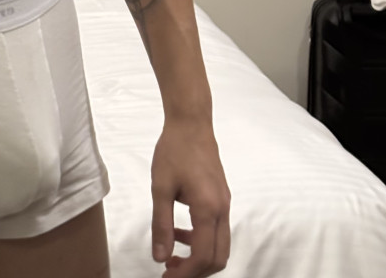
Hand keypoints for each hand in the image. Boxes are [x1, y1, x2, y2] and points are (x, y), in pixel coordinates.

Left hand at [150, 118, 230, 276]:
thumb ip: (161, 224)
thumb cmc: (174, 150)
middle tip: (170, 272)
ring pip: (219, 246)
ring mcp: (224, 204)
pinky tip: (180, 232)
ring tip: (172, 256)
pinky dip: (201, 240)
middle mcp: (222, 210)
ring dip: (198, 258)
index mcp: (208, 209)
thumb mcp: (161, 188)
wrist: (191, 122)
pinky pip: (217, 230)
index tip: (166, 277)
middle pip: (218, 258)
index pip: (202, 256)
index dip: (186, 274)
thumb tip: (160, 257)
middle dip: (195, 272)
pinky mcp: (221, 197)